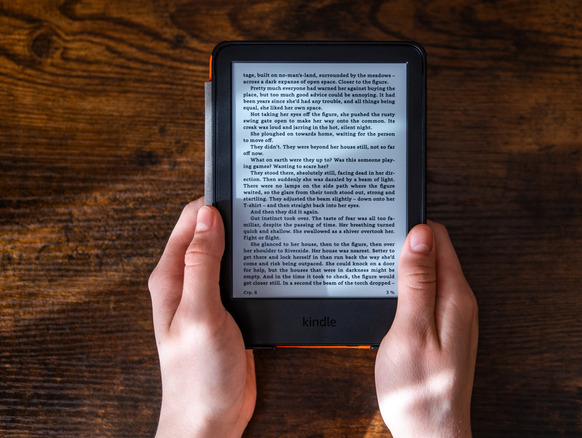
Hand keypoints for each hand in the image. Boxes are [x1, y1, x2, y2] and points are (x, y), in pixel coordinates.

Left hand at [148, 199, 255, 437]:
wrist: (211, 418)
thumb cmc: (198, 376)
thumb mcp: (200, 314)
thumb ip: (202, 264)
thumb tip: (208, 216)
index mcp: (172, 278)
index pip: (191, 221)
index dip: (215, 203)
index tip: (244, 192)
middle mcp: (188, 283)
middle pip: (212, 234)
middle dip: (237, 218)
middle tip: (268, 206)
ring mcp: (209, 298)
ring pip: (231, 255)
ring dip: (250, 243)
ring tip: (277, 228)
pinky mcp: (230, 312)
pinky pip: (244, 279)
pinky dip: (258, 268)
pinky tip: (277, 264)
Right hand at [375, 222, 478, 437]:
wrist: (430, 434)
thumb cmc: (418, 388)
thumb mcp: (410, 327)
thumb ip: (417, 280)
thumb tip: (420, 234)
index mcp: (456, 296)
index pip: (439, 239)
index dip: (412, 229)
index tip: (386, 228)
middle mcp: (461, 303)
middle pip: (436, 254)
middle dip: (408, 245)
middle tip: (377, 247)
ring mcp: (454, 319)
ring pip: (430, 275)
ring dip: (407, 268)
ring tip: (379, 267)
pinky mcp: (443, 333)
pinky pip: (428, 297)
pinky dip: (409, 290)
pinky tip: (391, 298)